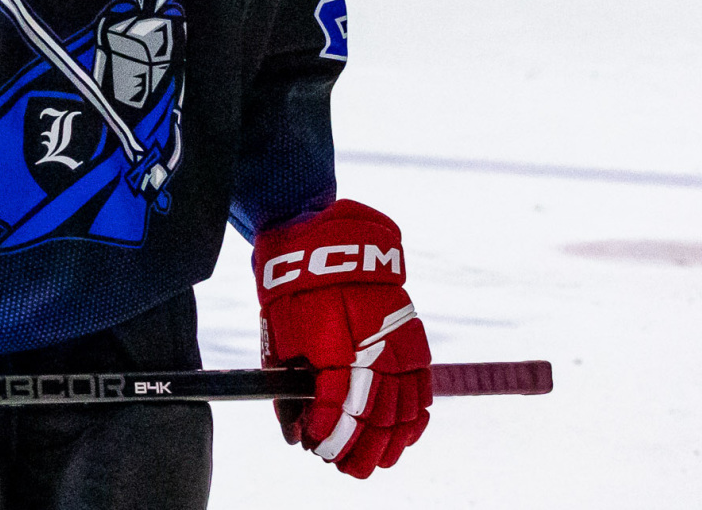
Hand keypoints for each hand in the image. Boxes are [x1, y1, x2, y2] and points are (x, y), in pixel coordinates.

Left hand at [253, 200, 431, 477]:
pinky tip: (400, 439)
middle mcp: (373, 344)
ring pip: (402, 411)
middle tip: (337, 462)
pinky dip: (413, 421)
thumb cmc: (295, 288)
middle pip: (373, 418)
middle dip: (354, 449)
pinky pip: (422, 390)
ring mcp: (399, 341)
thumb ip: (288, 387)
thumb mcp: (279, 333)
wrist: (326, 238)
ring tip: (366, 462)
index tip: (315, 445)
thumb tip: (295, 433)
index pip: (335, 408)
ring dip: (385, 444)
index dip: (326, 435)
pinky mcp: (414, 337)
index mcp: (336, 341)